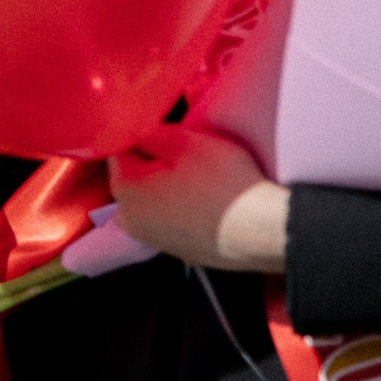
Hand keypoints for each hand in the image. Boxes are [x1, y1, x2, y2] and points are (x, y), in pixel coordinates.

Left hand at [109, 123, 288, 271]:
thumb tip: (132, 130)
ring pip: (150, 198)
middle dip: (152, 163)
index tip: (167, 134)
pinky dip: (179, 209)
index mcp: (124, 188)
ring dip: (165, 186)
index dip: (144, 136)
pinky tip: (204, 202)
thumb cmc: (224, 183)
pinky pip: (169, 219)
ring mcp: (151, 239)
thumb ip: (147, 132)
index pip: (118, 148)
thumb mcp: (184, 141)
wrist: (262, 231)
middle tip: (187, 156)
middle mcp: (128, 218)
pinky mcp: (175, 250)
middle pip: (132, 175)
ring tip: (198, 180)